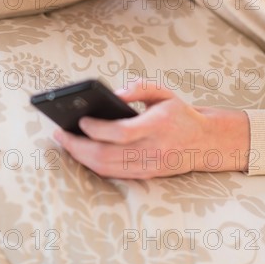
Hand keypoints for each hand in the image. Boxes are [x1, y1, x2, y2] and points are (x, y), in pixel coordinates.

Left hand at [53, 80, 249, 178]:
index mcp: (158, 125)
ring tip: (65, 142)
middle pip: (107, 155)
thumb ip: (140, 87)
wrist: (205, 142)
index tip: (80, 120)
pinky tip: (81, 154)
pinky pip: (113, 174)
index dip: (97, 129)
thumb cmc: (179, 114)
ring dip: (81, 157)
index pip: (121, 132)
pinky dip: (93, 165)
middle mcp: (153, 149)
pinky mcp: (146, 176)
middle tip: (59, 133)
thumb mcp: (165, 92)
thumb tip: (116, 93)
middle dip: (78, 146)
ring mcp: (149, 166)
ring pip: (106, 168)